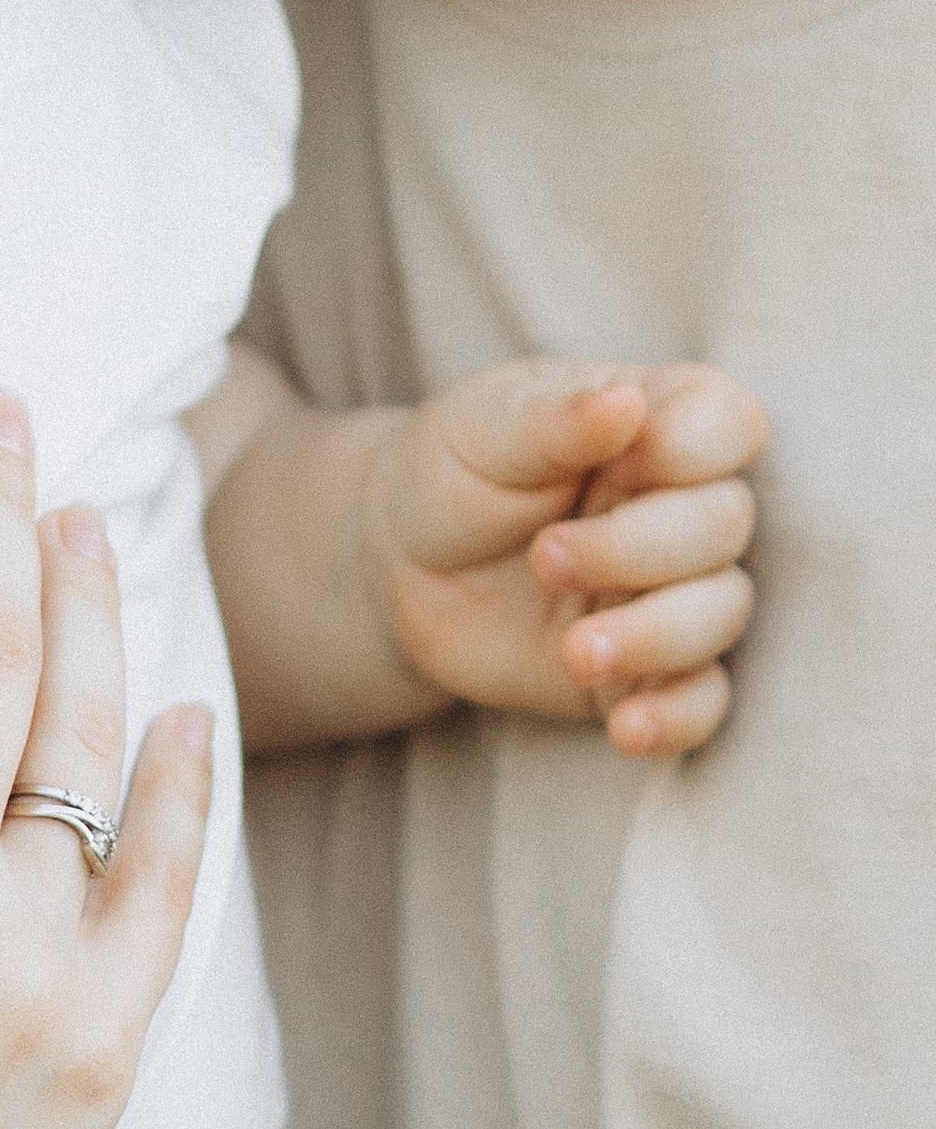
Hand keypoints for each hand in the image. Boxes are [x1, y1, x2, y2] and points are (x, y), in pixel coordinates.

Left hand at [368, 358, 763, 752]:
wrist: (399, 562)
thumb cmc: (453, 470)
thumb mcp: (486, 426)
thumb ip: (556, 418)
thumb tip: (624, 401)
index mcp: (652, 423)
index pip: (729, 421)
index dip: (694, 446)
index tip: (621, 461)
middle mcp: (678, 505)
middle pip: (725, 526)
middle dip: (639, 548)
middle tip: (544, 557)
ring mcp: (669, 588)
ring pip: (722, 613)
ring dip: (654, 634)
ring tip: (573, 648)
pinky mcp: (648, 665)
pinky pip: (703, 701)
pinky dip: (677, 717)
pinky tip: (627, 727)